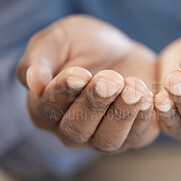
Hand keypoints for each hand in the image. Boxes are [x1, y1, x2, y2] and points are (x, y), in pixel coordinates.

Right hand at [16, 15, 158, 152]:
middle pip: (77, 129)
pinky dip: (141, 118)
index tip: (80, 73)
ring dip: (121, 114)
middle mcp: (69, 130)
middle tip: (110, 79)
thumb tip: (33, 83)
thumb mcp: (58, 39)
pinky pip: (134, 137)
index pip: (48, 109)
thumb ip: (39, 58)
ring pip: (106, 140)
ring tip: (133, 87)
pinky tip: (147, 97)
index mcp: (44, 108)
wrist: (122, 50)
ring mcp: (100, 138)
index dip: (64, 93)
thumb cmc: (84, 44)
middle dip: (95, 103)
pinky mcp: (130, 136)